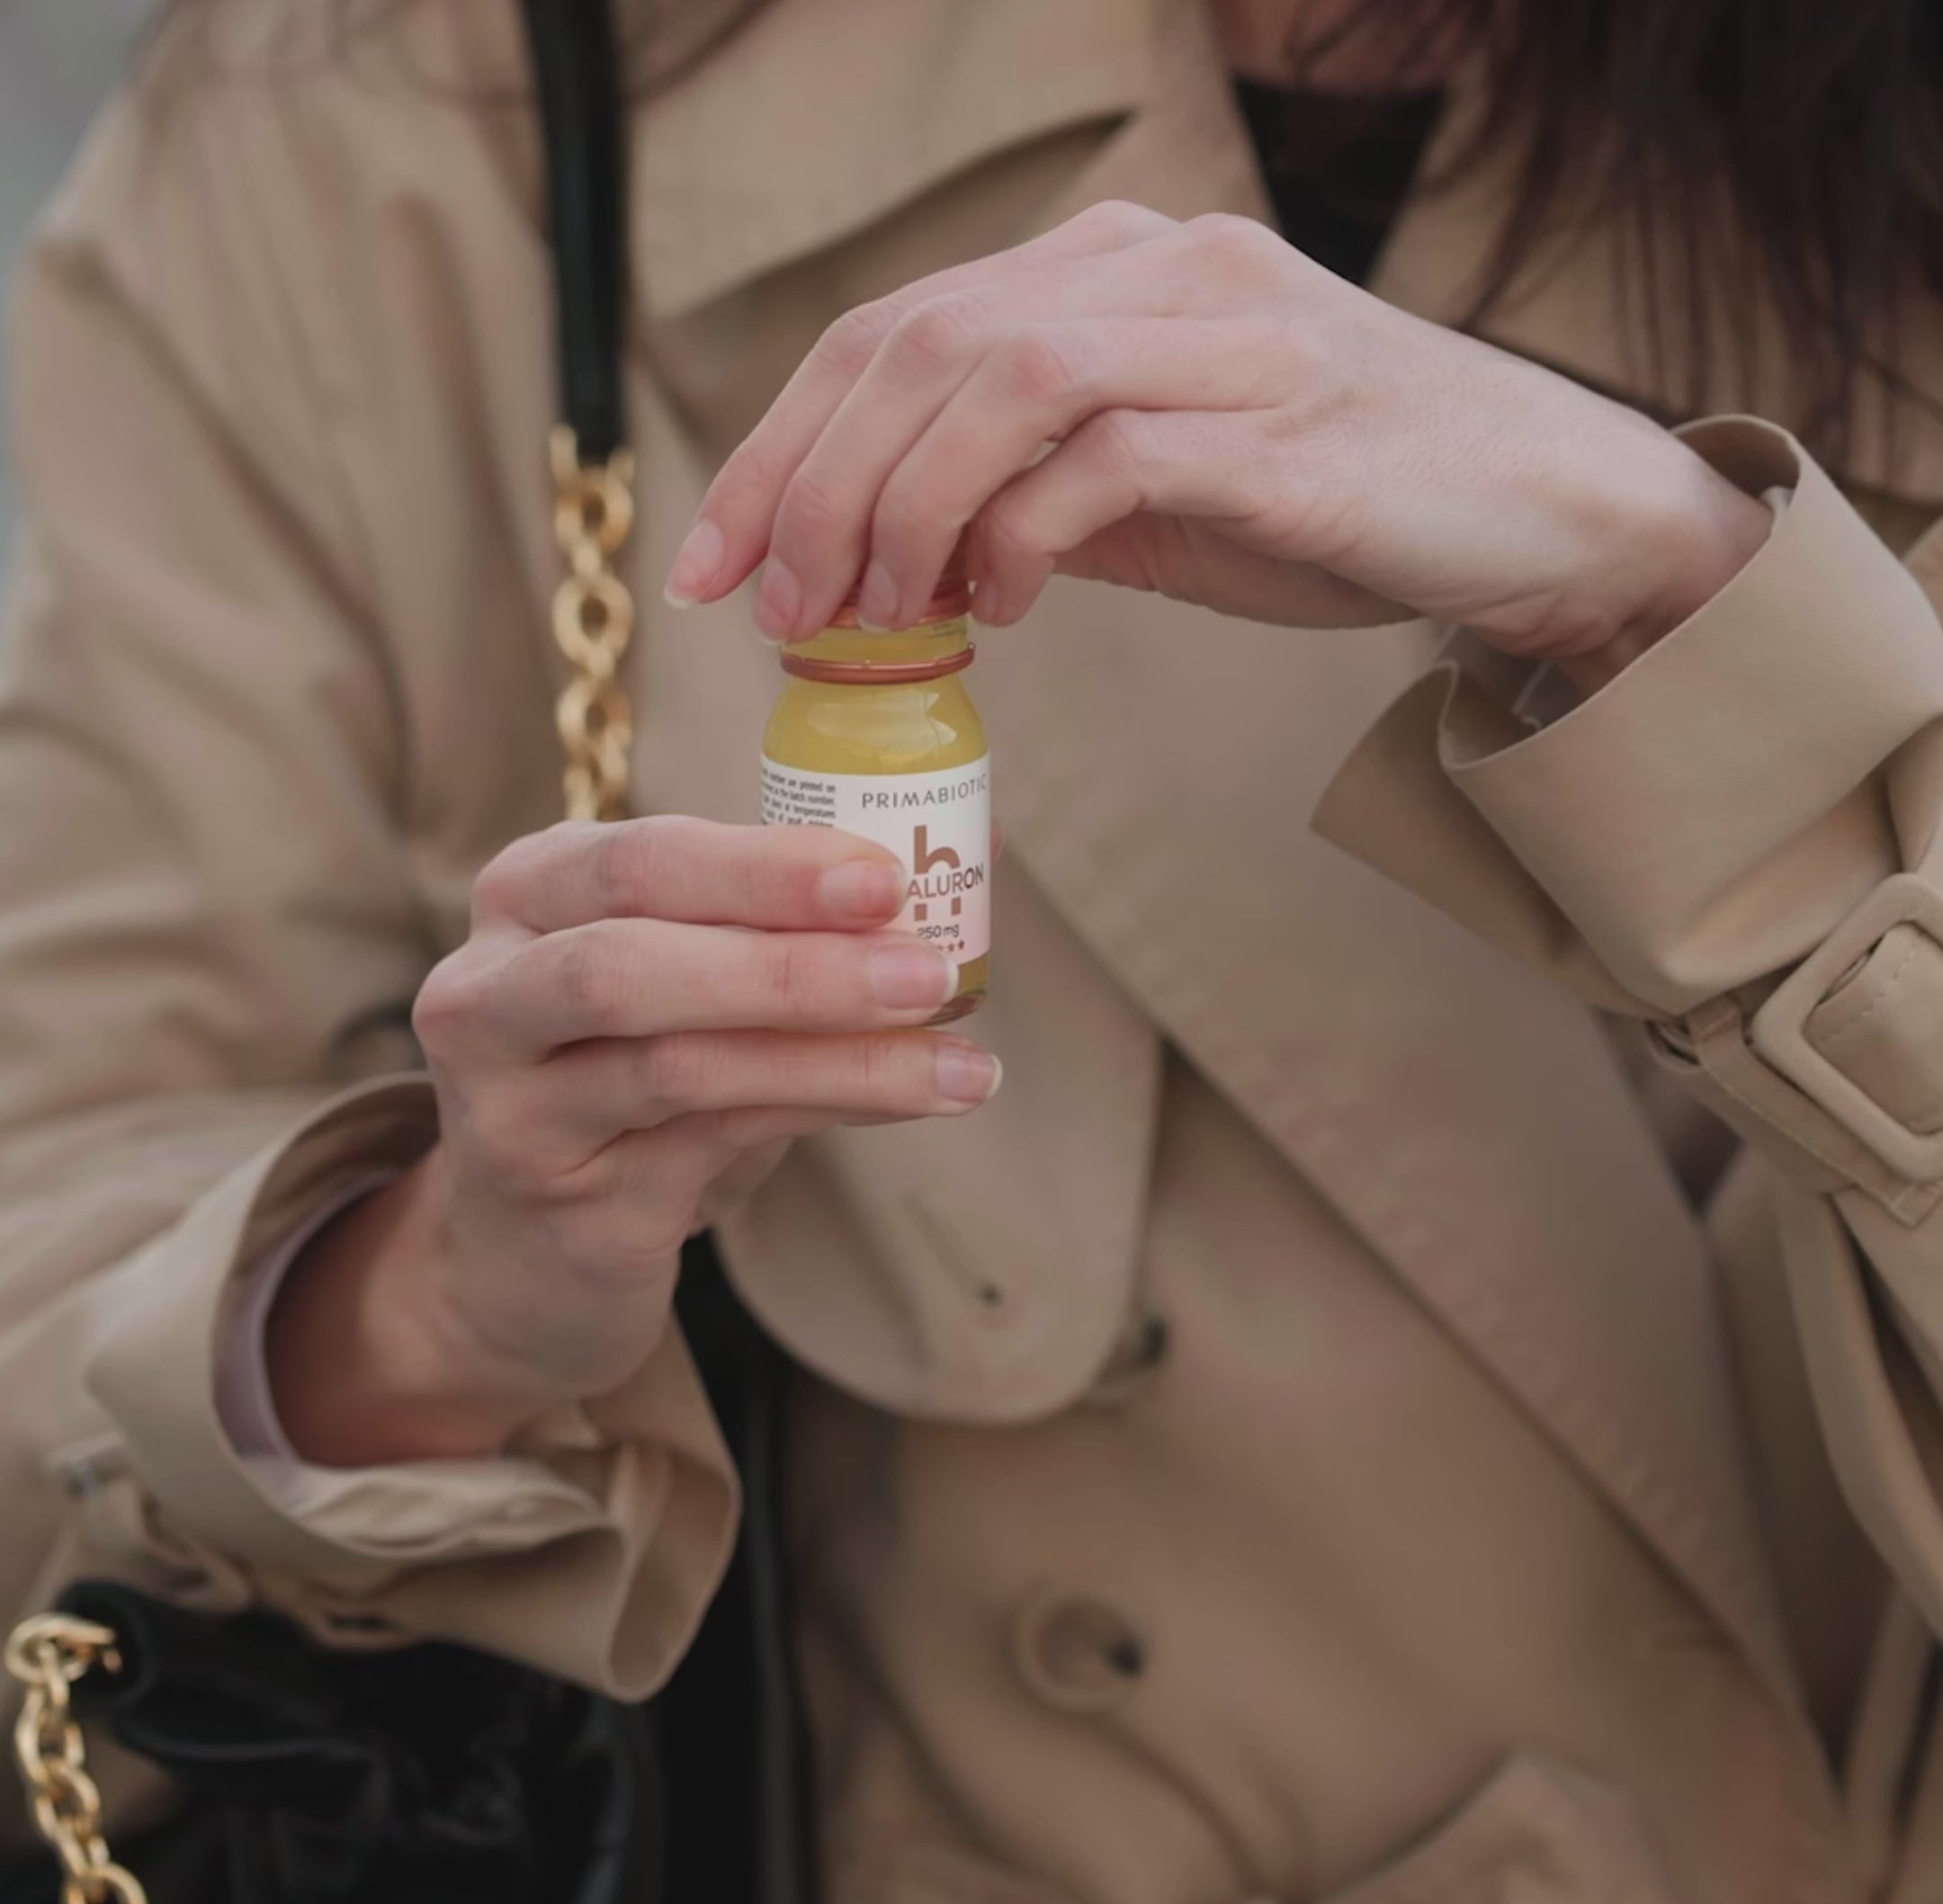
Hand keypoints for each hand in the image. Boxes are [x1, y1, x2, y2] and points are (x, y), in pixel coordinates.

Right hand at [266, 818, 997, 1464]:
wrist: (528, 1251)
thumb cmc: (627, 1077)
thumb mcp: (672, 977)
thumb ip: (766, 930)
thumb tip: (943, 892)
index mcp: (524, 896)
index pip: (635, 862)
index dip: (764, 868)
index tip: (886, 880)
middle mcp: (487, 996)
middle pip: (628, 963)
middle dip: (793, 965)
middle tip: (927, 972)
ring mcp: (512, 1113)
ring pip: (681, 1070)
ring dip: (838, 1058)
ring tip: (958, 1064)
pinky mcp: (567, 1209)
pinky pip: (711, 1148)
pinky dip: (825, 1112)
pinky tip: (912, 1101)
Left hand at [665, 201, 1769, 692]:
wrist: (1534, 510)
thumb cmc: (1334, 500)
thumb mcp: (1153, 486)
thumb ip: (1031, 489)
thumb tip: (895, 560)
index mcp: (1108, 269)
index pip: (894, 329)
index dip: (783, 444)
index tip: (714, 561)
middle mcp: (1155, 267)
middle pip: (921, 339)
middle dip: (815, 483)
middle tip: (775, 605)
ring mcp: (1222, 332)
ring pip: (997, 376)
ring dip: (902, 507)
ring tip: (866, 616)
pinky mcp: (1276, 419)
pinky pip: (1103, 458)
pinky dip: (1019, 536)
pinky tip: (996, 608)